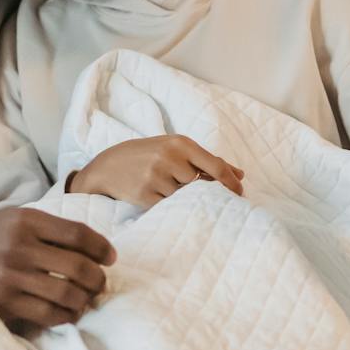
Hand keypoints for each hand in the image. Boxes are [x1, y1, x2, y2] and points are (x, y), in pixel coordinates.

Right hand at [0, 210, 115, 327]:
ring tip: (85, 301)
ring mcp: (10, 277)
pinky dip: (65, 317)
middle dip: (98, 279)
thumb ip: (49, 229)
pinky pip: (47, 315)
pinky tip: (68, 314)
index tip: (110, 258)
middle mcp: (19, 246)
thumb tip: (95, 249)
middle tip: (100, 284)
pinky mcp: (3, 302)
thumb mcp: (14, 220)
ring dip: (84, 301)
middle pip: (78, 266)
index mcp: (26, 220)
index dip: (101, 247)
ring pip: (67, 294)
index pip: (78, 233)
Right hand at [67, 135, 244, 207]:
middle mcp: (169, 157)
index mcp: (180, 143)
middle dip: (194, 188)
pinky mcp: (145, 194)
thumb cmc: (148, 155)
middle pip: (199, 184)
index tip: (240, 194)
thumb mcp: (176, 150)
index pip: (215, 166)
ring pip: (183, 197)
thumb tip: (240, 175)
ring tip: (160, 184)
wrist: (108, 165)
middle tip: (181, 184)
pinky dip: (165, 204)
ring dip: (177, 196)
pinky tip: (153, 193)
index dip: (230, 183)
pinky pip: (167, 206)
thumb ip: (208, 161)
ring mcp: (156, 176)